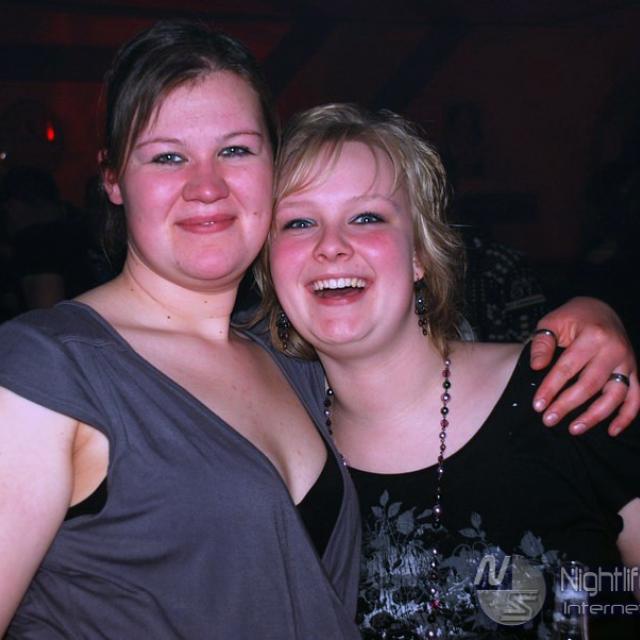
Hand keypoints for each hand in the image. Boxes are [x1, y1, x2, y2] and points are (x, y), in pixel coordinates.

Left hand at [529, 297, 638, 435]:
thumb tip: (536, 367)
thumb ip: (543, 343)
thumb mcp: (553, 321)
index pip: (568, 367)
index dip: (551, 387)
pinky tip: (611, 431)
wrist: (602, 309)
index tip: (537, 404)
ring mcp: (627, 363)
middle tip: (548, 420)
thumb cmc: (573, 317)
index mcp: (593, 335)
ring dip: (595, 416)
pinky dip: (626, 416)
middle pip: (590, 384)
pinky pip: (636, 398)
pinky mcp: (635, 372)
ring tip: (574, 429)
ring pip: (615, 395)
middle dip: (567, 405)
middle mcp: (614, 350)